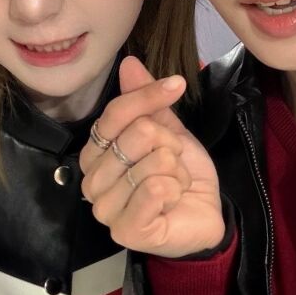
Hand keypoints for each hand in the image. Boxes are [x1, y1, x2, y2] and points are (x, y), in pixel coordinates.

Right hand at [79, 56, 224, 257]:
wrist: (203, 215)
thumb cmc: (178, 174)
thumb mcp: (168, 130)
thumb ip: (147, 101)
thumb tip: (129, 63)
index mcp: (95, 153)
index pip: (116, 113)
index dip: (149, 96)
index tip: (177, 85)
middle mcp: (92, 180)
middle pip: (136, 135)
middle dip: (170, 144)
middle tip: (174, 162)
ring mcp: (105, 209)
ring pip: (150, 163)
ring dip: (176, 170)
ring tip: (174, 184)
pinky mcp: (125, 231)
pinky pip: (155, 189)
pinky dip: (175, 188)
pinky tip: (173, 199)